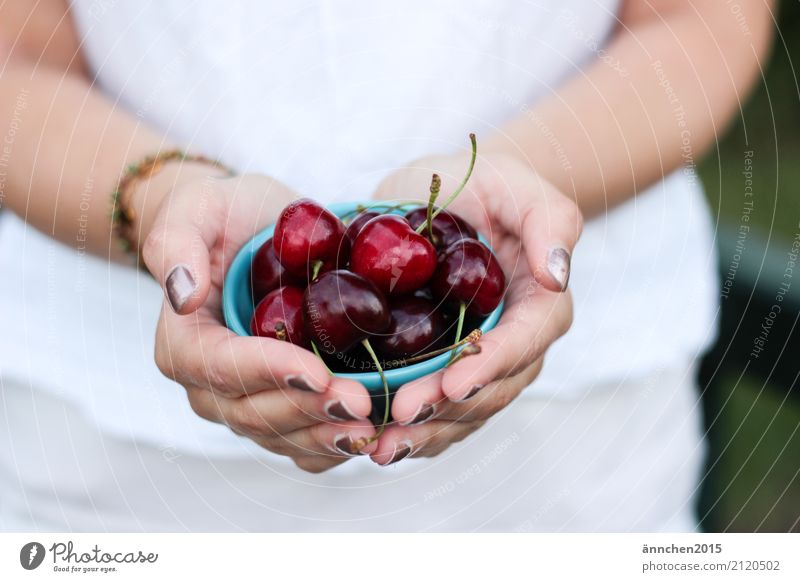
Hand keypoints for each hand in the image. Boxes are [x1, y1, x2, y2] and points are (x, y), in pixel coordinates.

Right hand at [142, 173, 377, 472]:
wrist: (251, 232)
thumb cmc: (223, 216)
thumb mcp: (197, 209)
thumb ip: (177, 246)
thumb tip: (183, 296)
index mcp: (184, 343)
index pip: (221, 368)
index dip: (269, 373)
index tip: (317, 371)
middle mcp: (209, 385)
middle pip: (253, 412)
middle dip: (308, 410)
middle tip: (361, 402)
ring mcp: (244, 403)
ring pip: (280, 436)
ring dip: (325, 435)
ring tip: (371, 427)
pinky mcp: (278, 408)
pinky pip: (299, 445)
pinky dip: (332, 446)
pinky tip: (368, 437)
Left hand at [367, 152, 581, 464]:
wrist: (452, 199)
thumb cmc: (488, 187)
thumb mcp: (518, 187)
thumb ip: (549, 221)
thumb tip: (559, 273)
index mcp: (540, 304)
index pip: (524, 343)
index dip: (490, 367)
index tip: (452, 384)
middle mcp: (517, 343)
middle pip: (492, 388)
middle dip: (448, 409)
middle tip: (400, 418)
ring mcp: (483, 362)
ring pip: (464, 412)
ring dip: (426, 434)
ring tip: (380, 447)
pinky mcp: (448, 368)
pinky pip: (439, 411)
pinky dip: (412, 430)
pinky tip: (374, 439)